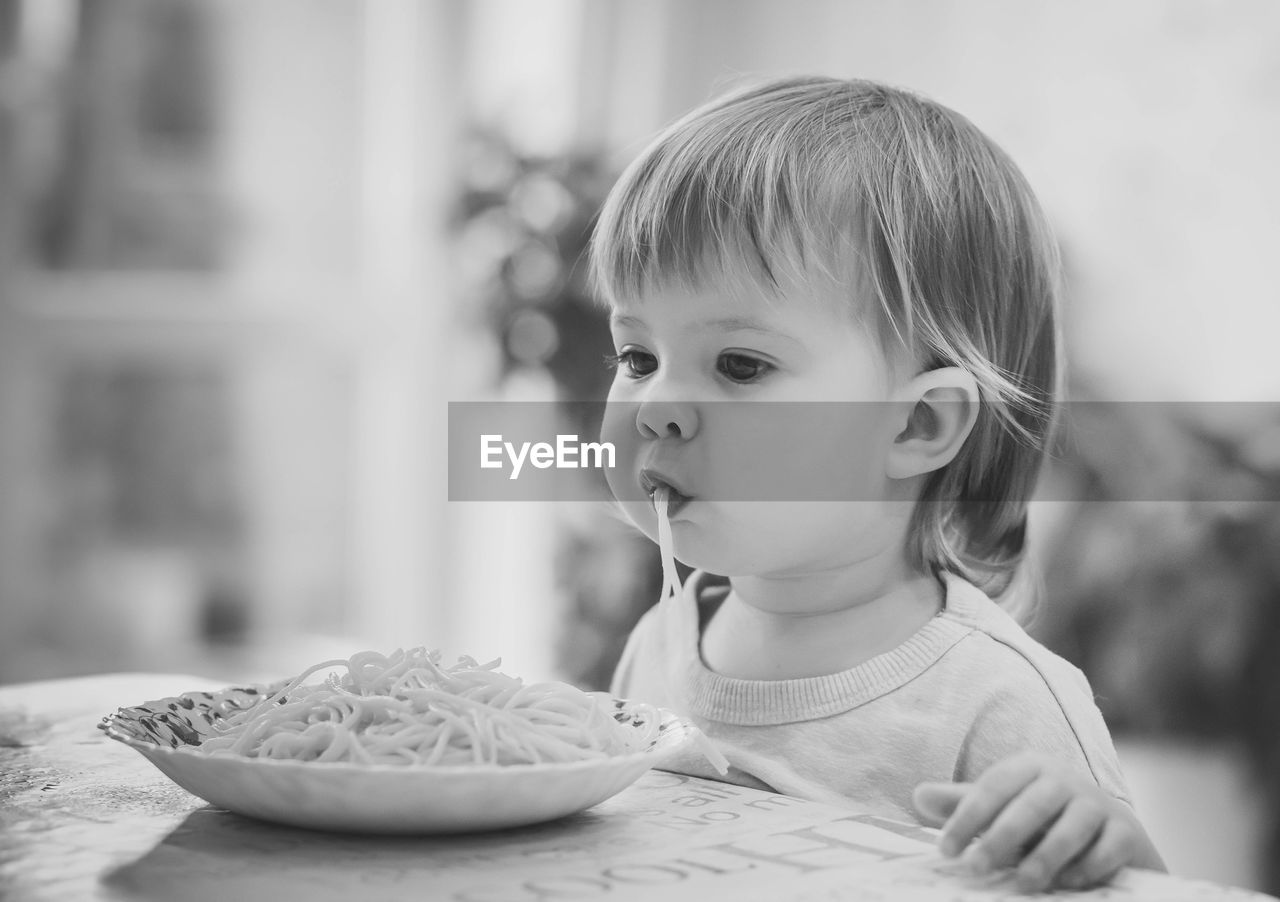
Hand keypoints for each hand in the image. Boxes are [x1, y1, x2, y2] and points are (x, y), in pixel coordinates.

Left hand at [913, 754, 1163, 892]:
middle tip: (976, 868)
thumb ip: (962, 803)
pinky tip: (1066, 884)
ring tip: (1022, 883)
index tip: (946, 851)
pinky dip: (1086, 868)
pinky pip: (1106, 851)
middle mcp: (1064, 780)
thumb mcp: (1001, 807)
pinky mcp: (1125, 833)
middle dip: (1001, 838)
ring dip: (1044, 858)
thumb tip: (918, 796)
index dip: (966, 818)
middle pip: (1030, 806)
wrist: (1109, 830)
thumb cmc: (1041, 818)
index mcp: (1028, 767)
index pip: (992, 787)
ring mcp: (1097, 804)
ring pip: (1070, 829)